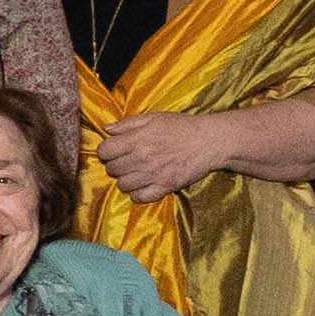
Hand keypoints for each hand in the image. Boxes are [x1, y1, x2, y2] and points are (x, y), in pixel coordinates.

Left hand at [92, 109, 221, 202]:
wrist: (210, 141)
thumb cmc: (182, 127)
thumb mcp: (154, 118)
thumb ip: (127, 124)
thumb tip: (106, 129)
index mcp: (137, 139)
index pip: (104, 151)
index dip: (106, 150)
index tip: (114, 150)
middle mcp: (142, 158)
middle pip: (112, 169)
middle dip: (115, 165)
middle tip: (126, 161)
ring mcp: (153, 174)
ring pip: (122, 185)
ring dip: (125, 179)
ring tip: (135, 173)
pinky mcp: (165, 186)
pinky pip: (140, 197)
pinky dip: (138, 193)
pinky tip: (143, 185)